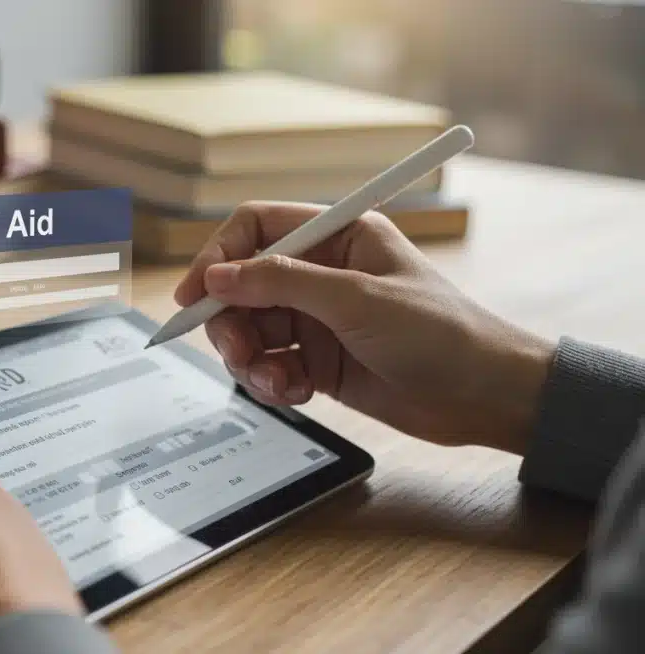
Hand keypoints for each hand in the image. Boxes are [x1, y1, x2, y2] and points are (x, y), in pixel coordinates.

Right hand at [175, 201, 555, 453]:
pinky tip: (295, 392)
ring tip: (273, 380)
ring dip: (250, 358)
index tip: (195, 295)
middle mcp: (322, 273)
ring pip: (250, 330)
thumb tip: (217, 277)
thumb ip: (282, 284)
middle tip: (236, 351)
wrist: (485, 397)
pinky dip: (271, 381)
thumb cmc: (443, 335)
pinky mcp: (318, 361)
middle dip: (230, 320)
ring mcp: (318, 318)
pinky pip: (270, 365)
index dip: (218, 257)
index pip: (255, 229)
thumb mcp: (358, 300)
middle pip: (241, 285)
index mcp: (337, 236)